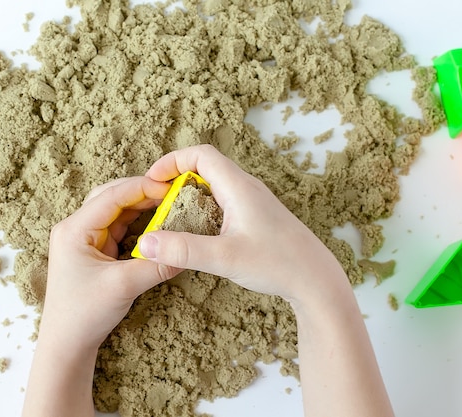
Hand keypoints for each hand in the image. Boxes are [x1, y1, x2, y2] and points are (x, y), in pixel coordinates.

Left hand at [40, 176, 180, 351]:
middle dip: (141, 191)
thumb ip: (155, 265)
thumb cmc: (84, 314)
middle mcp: (76, 228)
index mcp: (74, 230)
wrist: (67, 343)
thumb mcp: (123, 286)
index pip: (111, 197)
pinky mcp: (94, 250)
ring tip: (169, 202)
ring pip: (116, 210)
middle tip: (171, 191)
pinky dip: (139, 221)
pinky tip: (157, 221)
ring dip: (141, 205)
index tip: (169, 186)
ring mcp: (84, 239)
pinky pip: (119, 226)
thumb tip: (186, 252)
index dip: (141, 187)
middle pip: (111, 196)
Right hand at [139, 144, 346, 303]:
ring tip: (171, 216)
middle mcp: (247, 188)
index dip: (172, 161)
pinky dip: (203, 209)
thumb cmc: (278, 265)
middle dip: (176, 178)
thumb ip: (183, 250)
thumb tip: (145, 243)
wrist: (317, 280)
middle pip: (205, 167)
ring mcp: (253, 201)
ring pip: (214, 185)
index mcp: (239, 187)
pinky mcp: (256, 216)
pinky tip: (198, 232)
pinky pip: (223, 201)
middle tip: (157, 201)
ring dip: (190, 195)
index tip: (152, 180)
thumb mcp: (225, 258)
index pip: (201, 154)